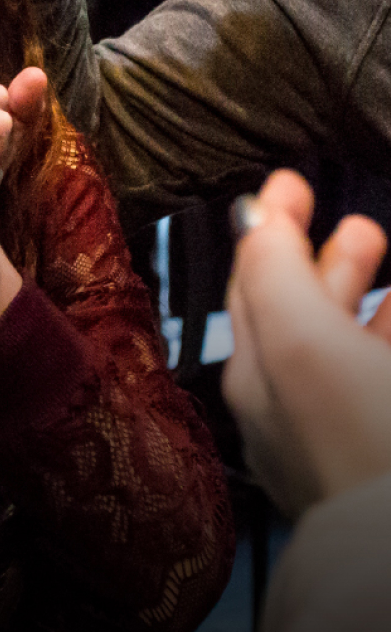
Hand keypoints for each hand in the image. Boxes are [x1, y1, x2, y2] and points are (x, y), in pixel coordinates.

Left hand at [224, 169, 390, 518]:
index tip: (289, 182)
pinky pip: (374, 375)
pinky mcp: (374, 448)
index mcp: (261, 372)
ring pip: (350, 345)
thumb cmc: (359, 443)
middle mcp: (294, 401)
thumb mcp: (301, 339)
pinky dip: (384, 337)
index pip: (255, 278)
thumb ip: (272, 269)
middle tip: (360, 226)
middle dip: (329, 261)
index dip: (271, 224)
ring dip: (367, 297)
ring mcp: (342, 427)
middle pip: (304, 311)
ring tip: (390, 264)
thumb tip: (256, 212)